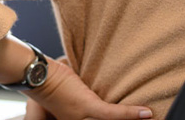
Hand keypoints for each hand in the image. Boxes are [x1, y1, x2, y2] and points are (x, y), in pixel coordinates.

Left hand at [22, 58, 152, 119]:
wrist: (35, 73)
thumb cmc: (47, 75)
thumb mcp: (67, 82)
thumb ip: (80, 83)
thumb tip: (85, 70)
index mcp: (70, 117)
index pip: (97, 118)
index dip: (117, 115)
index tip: (134, 113)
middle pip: (105, 119)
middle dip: (125, 117)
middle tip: (145, 115)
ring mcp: (81, 116)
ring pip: (111, 119)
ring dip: (131, 116)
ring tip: (149, 115)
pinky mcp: (87, 106)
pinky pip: (113, 114)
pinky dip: (131, 114)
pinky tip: (147, 113)